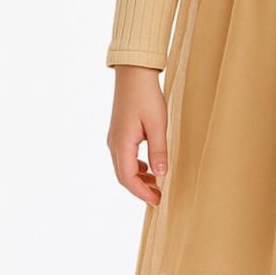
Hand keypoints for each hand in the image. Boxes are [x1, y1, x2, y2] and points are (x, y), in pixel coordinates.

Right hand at [107, 65, 168, 206]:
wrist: (133, 74)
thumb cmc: (146, 96)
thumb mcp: (158, 124)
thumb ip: (158, 151)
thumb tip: (161, 175)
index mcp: (122, 144)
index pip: (128, 178)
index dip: (142, 193)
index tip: (157, 201)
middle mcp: (114, 143)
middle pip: (123, 176)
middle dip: (140, 189)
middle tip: (158, 198)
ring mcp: (115, 138)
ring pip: (123, 167)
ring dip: (138, 179)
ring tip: (156, 185)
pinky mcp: (119, 132)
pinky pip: (125, 157)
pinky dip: (136, 167)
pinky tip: (149, 168)